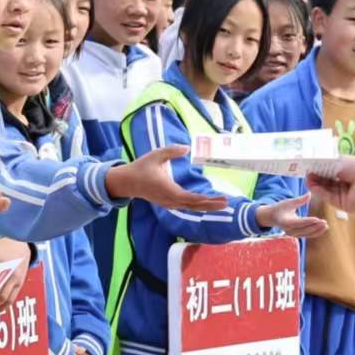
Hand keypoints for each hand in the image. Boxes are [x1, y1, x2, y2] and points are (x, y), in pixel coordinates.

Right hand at [105, 145, 226, 211]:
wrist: (127, 182)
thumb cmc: (141, 167)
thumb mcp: (155, 155)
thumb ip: (171, 151)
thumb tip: (187, 148)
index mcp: (167, 189)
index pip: (189, 197)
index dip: (204, 199)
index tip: (217, 198)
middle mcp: (169, 199)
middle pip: (193, 205)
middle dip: (210, 204)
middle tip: (227, 203)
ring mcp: (169, 203)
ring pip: (190, 207)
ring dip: (206, 206)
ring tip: (222, 203)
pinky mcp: (168, 203)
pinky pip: (185, 206)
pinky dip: (197, 205)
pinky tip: (207, 203)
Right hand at [255, 193, 328, 238]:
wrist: (273, 217)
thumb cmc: (280, 208)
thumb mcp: (288, 202)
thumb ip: (299, 200)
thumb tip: (309, 194)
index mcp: (285, 222)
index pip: (298, 222)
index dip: (308, 221)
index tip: (317, 219)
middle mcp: (289, 230)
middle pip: (304, 230)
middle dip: (315, 226)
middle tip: (324, 222)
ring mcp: (293, 234)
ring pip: (307, 234)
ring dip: (317, 230)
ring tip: (326, 225)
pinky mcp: (297, 235)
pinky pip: (308, 235)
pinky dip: (316, 232)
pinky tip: (323, 228)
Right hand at [309, 156, 354, 214]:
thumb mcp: (338, 163)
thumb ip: (325, 166)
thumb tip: (313, 168)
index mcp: (347, 173)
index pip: (330, 172)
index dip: (320, 170)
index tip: (309, 167)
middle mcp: (345, 184)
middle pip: (327, 182)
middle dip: (316, 178)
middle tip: (306, 174)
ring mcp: (344, 194)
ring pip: (326, 190)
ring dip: (316, 185)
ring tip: (307, 179)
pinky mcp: (342, 204)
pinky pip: (329, 197)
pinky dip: (320, 192)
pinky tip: (312, 186)